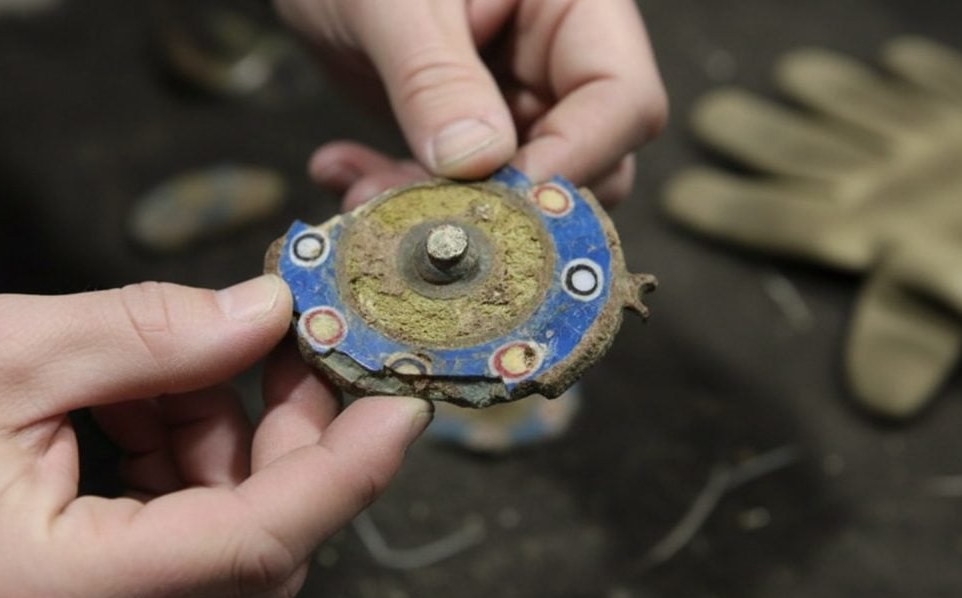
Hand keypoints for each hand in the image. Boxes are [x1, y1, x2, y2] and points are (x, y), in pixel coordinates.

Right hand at [0, 275, 430, 597]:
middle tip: (290, 346)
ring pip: (228, 542)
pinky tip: (146, 404)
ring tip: (173, 367)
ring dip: (228, 442)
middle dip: (289, 439)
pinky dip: (190, 463)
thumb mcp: (4, 350)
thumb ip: (148, 333)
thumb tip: (265, 315)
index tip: (401, 409)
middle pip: (256, 545)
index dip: (344, 472)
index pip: (254, 543)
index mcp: (52, 592)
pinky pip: (185, 540)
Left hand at [275, 0, 666, 208]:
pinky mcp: (463, 133)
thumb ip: (434, 78)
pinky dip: (400, 193)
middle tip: (419, 213)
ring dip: (437, 209)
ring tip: (361, 194)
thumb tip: (479, 161)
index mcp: (571, 5)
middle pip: (583, 163)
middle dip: (500, 203)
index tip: (501, 197)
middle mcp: (554, 60)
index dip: (575, 159)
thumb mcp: (389, 4)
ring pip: (514, 193)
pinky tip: (341, 171)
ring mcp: (511, 101)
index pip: (621, 99)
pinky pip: (455, 188)